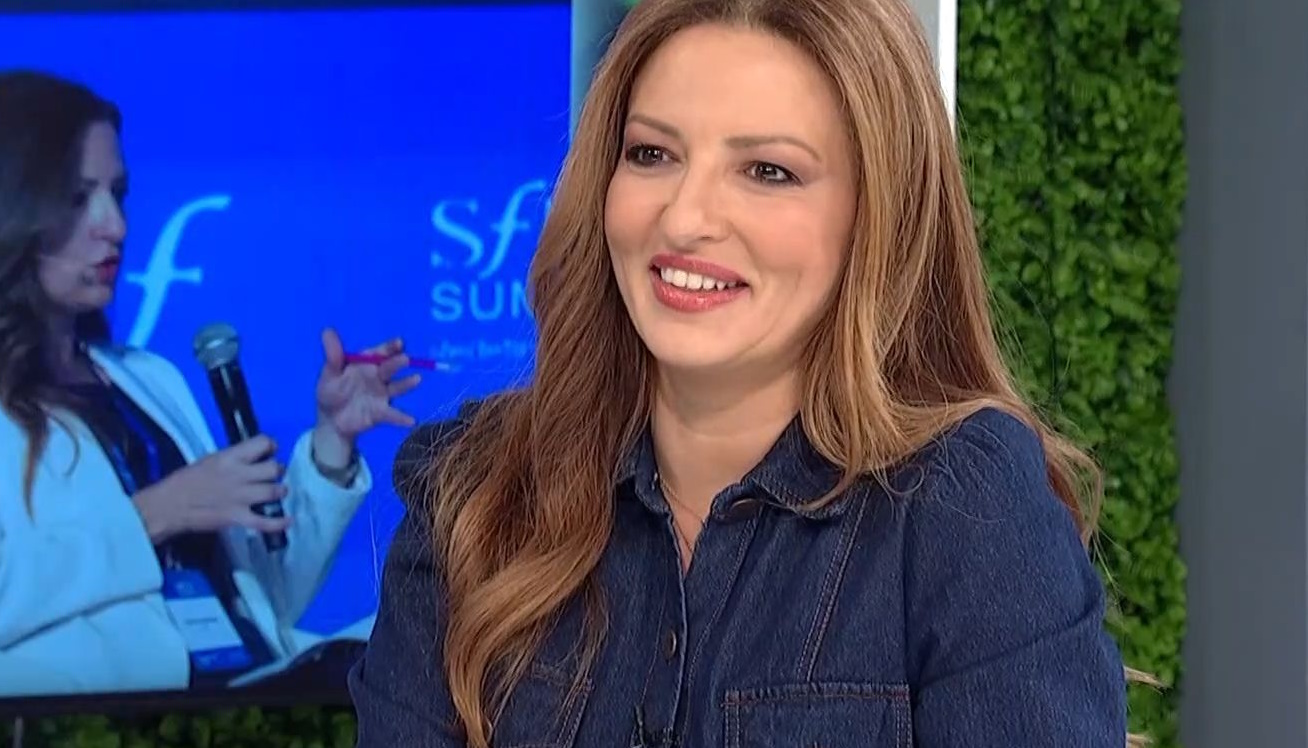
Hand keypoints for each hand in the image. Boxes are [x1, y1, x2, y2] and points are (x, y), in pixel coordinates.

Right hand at [132, 436, 289, 542]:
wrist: (168, 506)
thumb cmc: (185, 482)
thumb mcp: (209, 461)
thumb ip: (232, 460)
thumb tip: (251, 459)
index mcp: (230, 457)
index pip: (262, 442)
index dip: (271, 447)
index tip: (270, 452)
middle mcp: (239, 475)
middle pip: (274, 468)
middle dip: (278, 471)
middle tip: (273, 475)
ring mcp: (240, 497)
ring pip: (274, 491)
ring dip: (280, 492)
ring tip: (277, 493)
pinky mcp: (238, 518)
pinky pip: (265, 522)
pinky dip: (280, 522)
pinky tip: (289, 520)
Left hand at [314, 329, 420, 454]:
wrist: (331, 420)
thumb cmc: (332, 392)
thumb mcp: (329, 374)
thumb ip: (333, 355)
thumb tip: (327, 330)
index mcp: (367, 364)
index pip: (380, 353)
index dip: (390, 347)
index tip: (399, 343)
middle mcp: (378, 377)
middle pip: (390, 368)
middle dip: (398, 363)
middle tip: (406, 359)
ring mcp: (382, 395)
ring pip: (396, 388)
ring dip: (406, 384)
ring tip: (416, 379)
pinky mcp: (381, 413)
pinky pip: (393, 415)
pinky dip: (402, 418)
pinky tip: (411, 420)